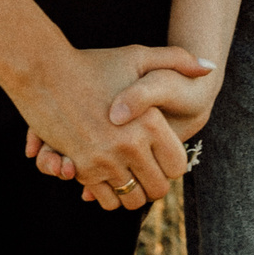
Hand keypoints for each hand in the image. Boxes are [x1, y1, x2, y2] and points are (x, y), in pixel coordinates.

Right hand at [14, 46, 205, 211]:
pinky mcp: (81, 169)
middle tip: (147, 173)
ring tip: (129, 178)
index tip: (162, 159)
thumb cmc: (92, 63)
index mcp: (149, 121)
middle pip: (157, 189)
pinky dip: (109, 195)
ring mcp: (105, 160)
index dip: (172, 166)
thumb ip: (176, 59)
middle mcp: (130, 144)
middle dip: (154, 184)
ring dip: (133, 193)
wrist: (44, 72)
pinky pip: (105, 199)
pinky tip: (108, 178)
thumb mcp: (137, 55)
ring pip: (132, 199)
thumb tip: (209, 67)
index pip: (177, 165)